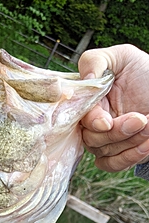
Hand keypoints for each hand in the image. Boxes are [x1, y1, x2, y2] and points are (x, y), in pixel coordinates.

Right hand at [78, 44, 148, 171]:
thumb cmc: (142, 72)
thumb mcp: (121, 57)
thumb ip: (94, 61)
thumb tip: (85, 79)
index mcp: (86, 103)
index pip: (80, 118)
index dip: (92, 122)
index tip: (107, 122)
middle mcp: (91, 124)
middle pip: (91, 140)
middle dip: (117, 132)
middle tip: (141, 120)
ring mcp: (103, 141)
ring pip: (104, 152)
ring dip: (130, 142)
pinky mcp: (116, 154)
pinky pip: (111, 165)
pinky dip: (129, 157)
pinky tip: (147, 144)